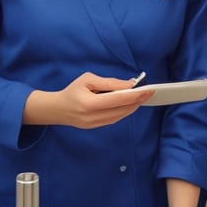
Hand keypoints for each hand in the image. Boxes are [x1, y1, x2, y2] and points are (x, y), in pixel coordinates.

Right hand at [23, 72, 152, 127]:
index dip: (134, 95)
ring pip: (120, 116)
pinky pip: (115, 119)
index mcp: (88, 103)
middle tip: (149, 92)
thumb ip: (110, 83)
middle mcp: (92, 116)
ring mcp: (95, 124)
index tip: (147, 90)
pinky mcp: (97, 127)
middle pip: (121, 110)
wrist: (57, 109)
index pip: (117, 100)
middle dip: (137, 101)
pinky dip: (124, 111)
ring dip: (132, 107)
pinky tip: (130, 104)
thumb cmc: (72, 91)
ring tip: (142, 97)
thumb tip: (130, 85)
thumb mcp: (88, 79)